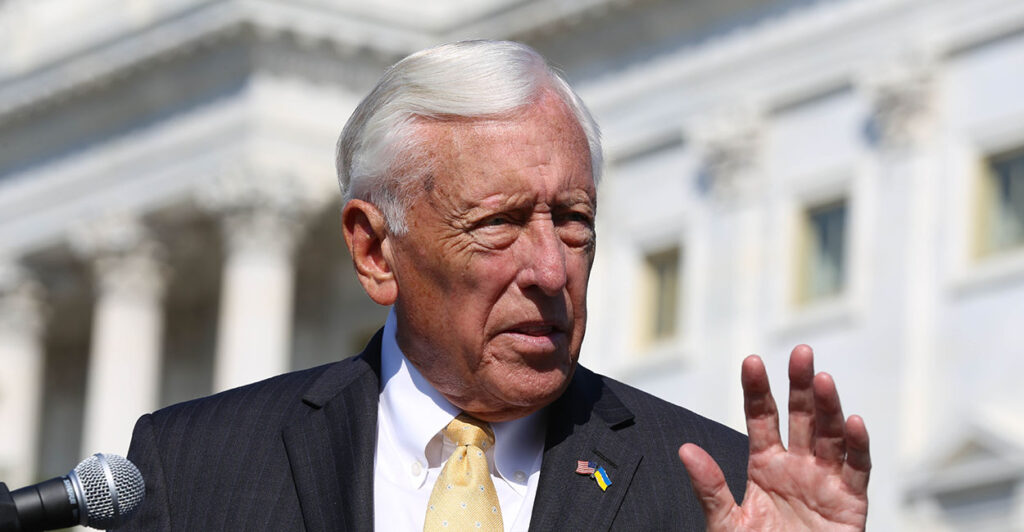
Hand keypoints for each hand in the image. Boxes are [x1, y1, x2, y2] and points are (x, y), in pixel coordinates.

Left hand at [678, 345, 869, 530]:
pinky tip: (854, 422)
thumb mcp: (726, 523)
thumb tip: (685, 450)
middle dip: (800, 384)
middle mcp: (797, 466)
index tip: (751, 360)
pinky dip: (858, 446)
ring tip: (822, 379)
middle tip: (801, 352)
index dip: (757, 390)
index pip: (761, 418)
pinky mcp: (850, 503)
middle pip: (801, 416)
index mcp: (764, 465)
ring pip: (830, 436)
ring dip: (829, 406)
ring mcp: (825, 481)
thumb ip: (710, 487)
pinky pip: (857, 470)